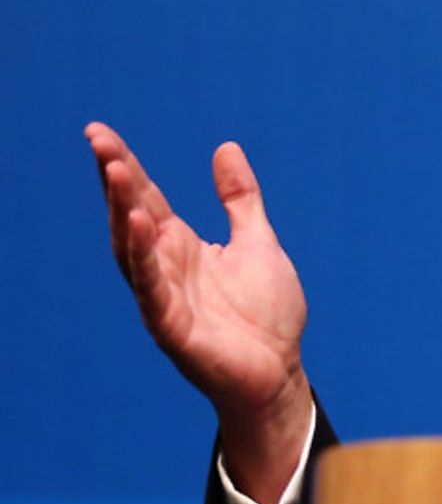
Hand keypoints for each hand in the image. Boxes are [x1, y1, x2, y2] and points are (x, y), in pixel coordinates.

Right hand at [86, 122, 310, 503]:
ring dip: (123, 210)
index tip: (99, 132)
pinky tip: (139, 226)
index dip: (124, 166)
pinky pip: (152, 291)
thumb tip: (225, 148)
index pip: (145, 198)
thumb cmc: (266, 314)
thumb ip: (240, 198)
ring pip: (133, 249)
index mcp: (181, 247)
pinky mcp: (173, 328)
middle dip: (115, 179)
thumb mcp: (257, 241)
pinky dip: (143, 260)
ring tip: (116, 171)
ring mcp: (165, 298)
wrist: (280, 371)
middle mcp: (165, 268)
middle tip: (99, 140)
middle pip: (131, 216)